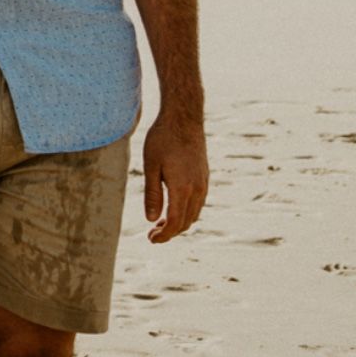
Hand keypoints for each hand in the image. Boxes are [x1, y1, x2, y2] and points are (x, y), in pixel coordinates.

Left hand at [142, 113, 208, 242]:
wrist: (184, 116)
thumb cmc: (163, 138)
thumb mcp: (151, 165)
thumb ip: (152, 194)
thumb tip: (151, 219)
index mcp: (182, 188)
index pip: (175, 222)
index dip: (163, 235)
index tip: (151, 240)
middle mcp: (197, 189)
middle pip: (186, 222)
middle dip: (170, 232)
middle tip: (152, 234)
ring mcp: (203, 182)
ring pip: (194, 213)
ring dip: (179, 222)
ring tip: (161, 223)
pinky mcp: (204, 176)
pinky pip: (198, 202)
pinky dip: (187, 212)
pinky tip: (174, 207)